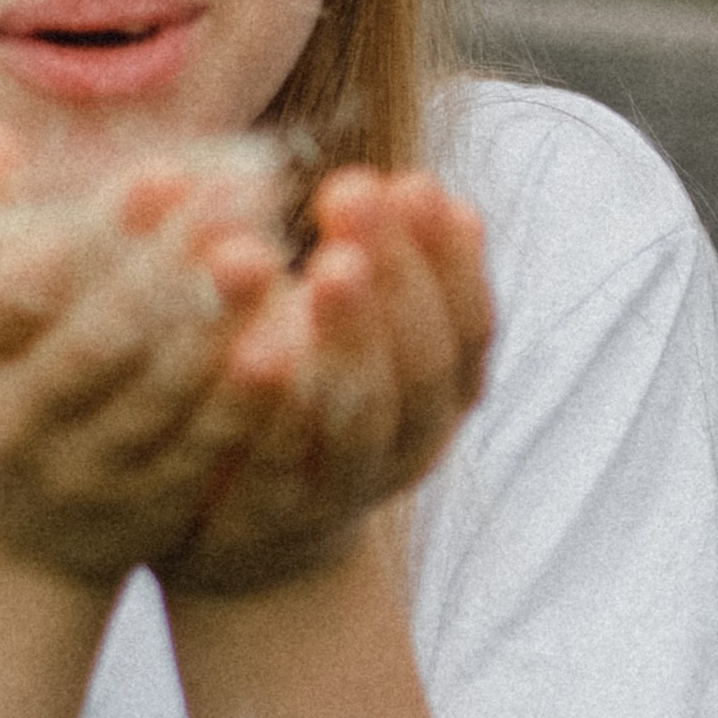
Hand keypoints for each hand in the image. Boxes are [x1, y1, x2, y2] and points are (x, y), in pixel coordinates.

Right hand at [0, 125, 291, 589]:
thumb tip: (1, 138)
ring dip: (214, 325)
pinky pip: (203, 448)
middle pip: (99, 341)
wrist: (27, 537)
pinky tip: (287, 345)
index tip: (170, 172)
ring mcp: (85, 471)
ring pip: (156, 396)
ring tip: (265, 255)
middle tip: (236, 203)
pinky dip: (243, 398)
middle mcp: (17, 423)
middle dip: (167, 267)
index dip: (97, 231)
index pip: (24, 293)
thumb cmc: (13, 387)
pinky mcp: (149, 507)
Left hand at [158, 166, 493, 597]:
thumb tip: (423, 186)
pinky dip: (273, 406)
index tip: (417, 181)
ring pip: (366, 415)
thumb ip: (384, 270)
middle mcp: (410, 446)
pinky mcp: (270, 516)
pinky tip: (256, 345)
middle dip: (399, 274)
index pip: (471, 326)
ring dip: (352, 338)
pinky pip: (280, 461)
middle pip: (426, 364)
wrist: (247, 537)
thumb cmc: (300, 400)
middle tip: (357, 192)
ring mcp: (344, 488)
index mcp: (443, 396)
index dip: (451, 258)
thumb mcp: (355, 330)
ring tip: (326, 266)